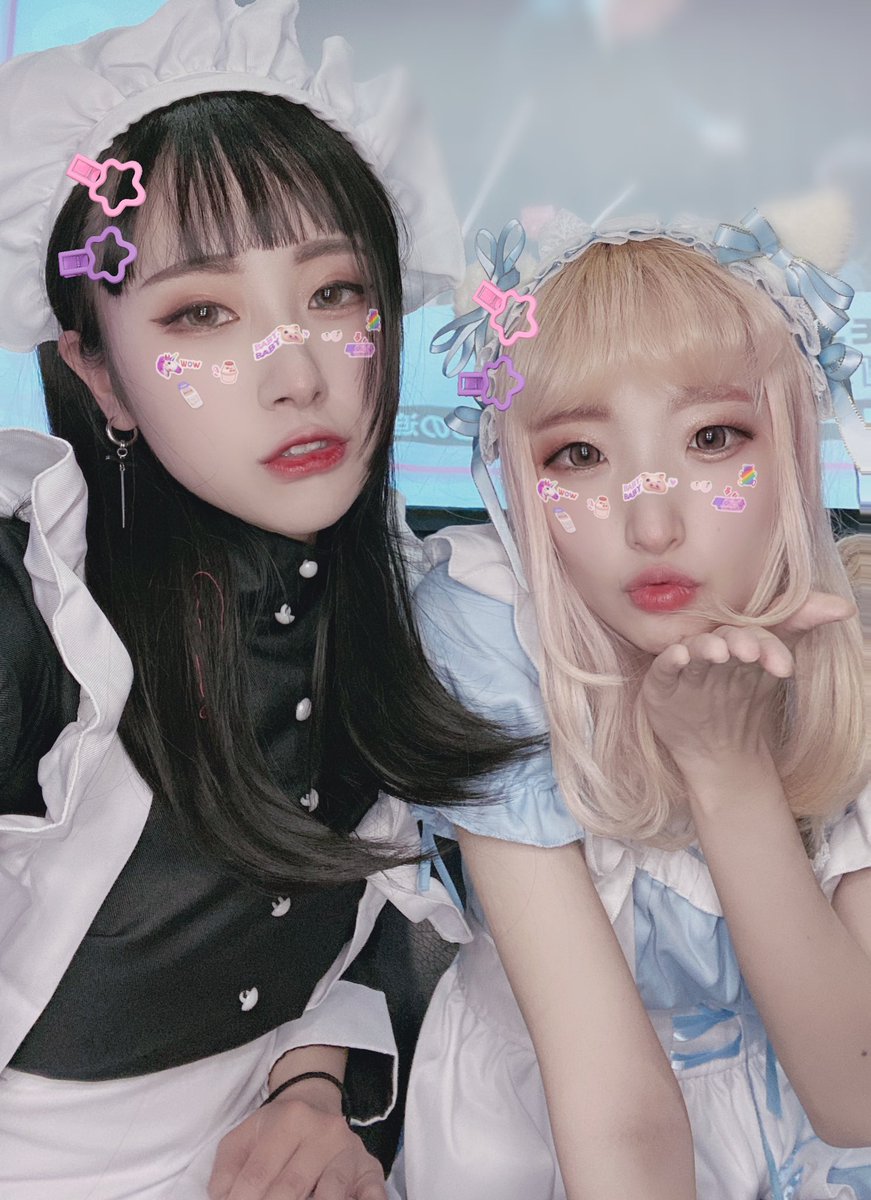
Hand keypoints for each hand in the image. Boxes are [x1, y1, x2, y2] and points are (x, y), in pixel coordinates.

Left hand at [207, 1082, 386, 1199]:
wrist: (316, 1103)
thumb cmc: (276, 1130)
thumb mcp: (244, 1137)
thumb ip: (228, 1171)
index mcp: (289, 1119)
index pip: (258, 1174)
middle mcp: (323, 1131)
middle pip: (291, 1187)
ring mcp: (348, 1150)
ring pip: (331, 1191)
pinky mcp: (369, 1167)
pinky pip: (372, 1190)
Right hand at [640, 592, 854, 773]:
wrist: (721, 750)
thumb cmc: (745, 700)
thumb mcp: (774, 664)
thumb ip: (800, 628)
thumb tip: (844, 606)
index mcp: (739, 641)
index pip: (755, 634)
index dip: (769, 646)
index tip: (784, 668)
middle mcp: (711, 648)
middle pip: (724, 636)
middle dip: (739, 642)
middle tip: (750, 653)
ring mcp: (685, 666)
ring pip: (694, 648)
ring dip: (705, 647)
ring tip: (720, 653)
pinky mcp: (661, 684)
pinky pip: (664, 668)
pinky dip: (670, 660)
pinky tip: (680, 656)